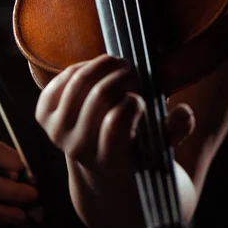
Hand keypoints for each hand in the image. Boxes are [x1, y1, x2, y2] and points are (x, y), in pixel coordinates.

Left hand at [36, 54, 194, 172]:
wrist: (98, 163)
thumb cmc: (136, 148)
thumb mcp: (159, 146)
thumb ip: (176, 131)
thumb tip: (183, 113)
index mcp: (108, 161)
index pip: (115, 122)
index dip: (132, 102)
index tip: (141, 97)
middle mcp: (78, 148)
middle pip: (98, 95)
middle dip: (121, 75)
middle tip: (133, 71)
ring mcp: (57, 132)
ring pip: (79, 80)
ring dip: (103, 64)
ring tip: (119, 65)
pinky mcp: (43, 116)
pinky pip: (62, 78)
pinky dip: (83, 67)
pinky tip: (98, 71)